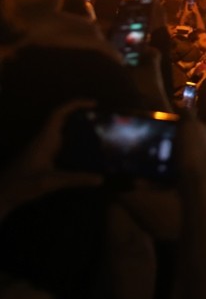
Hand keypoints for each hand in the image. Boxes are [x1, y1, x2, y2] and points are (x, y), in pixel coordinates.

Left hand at [0, 99, 101, 218]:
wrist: (2, 195)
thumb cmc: (22, 184)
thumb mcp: (50, 182)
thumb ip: (76, 179)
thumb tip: (101, 179)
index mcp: (45, 139)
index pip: (59, 114)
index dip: (76, 104)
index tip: (94, 103)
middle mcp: (44, 140)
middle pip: (63, 120)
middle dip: (81, 116)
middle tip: (102, 119)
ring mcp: (43, 148)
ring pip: (62, 132)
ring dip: (78, 129)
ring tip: (98, 133)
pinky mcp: (43, 158)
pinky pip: (61, 144)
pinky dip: (74, 143)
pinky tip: (85, 153)